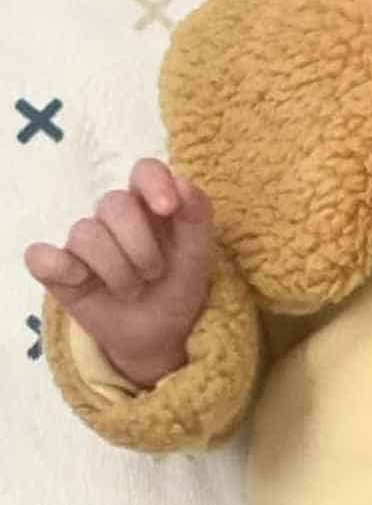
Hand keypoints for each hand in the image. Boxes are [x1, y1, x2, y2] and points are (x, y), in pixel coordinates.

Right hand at [25, 158, 213, 388]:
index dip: (154, 182)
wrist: (161, 334)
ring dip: (118, 272)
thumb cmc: (176, 286)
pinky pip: (41, 257)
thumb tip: (183, 183)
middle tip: (154, 274)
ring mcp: (82, 241)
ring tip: (133, 290)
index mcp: (149, 204)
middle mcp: (113, 216)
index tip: (168, 208)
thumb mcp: (197, 255)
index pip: (144, 171)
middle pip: (114, 204)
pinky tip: (81, 280)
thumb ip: (196, 216)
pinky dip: (61, 268)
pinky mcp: (56, 268)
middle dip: (141, 247)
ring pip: (86, 234)